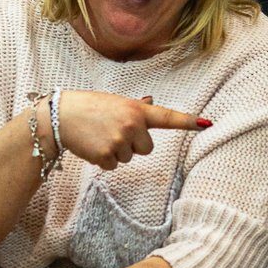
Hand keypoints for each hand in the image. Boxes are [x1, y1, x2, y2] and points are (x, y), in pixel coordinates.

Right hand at [54, 90, 209, 170]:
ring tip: (100, 136)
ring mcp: (120, 141)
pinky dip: (104, 159)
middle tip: (112, 131)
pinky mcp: (106, 156)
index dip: (188, 122)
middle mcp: (132, 124)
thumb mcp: (116, 102)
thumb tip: (151, 101)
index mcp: (137, 109)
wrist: (61, 116)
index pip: (167, 117)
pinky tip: (93, 145)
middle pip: (147, 148)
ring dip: (117, 151)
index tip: (207, 124)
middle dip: (132, 144)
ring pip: (130, 158)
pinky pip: (114, 166)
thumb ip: (136, 107)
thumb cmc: (90, 107)